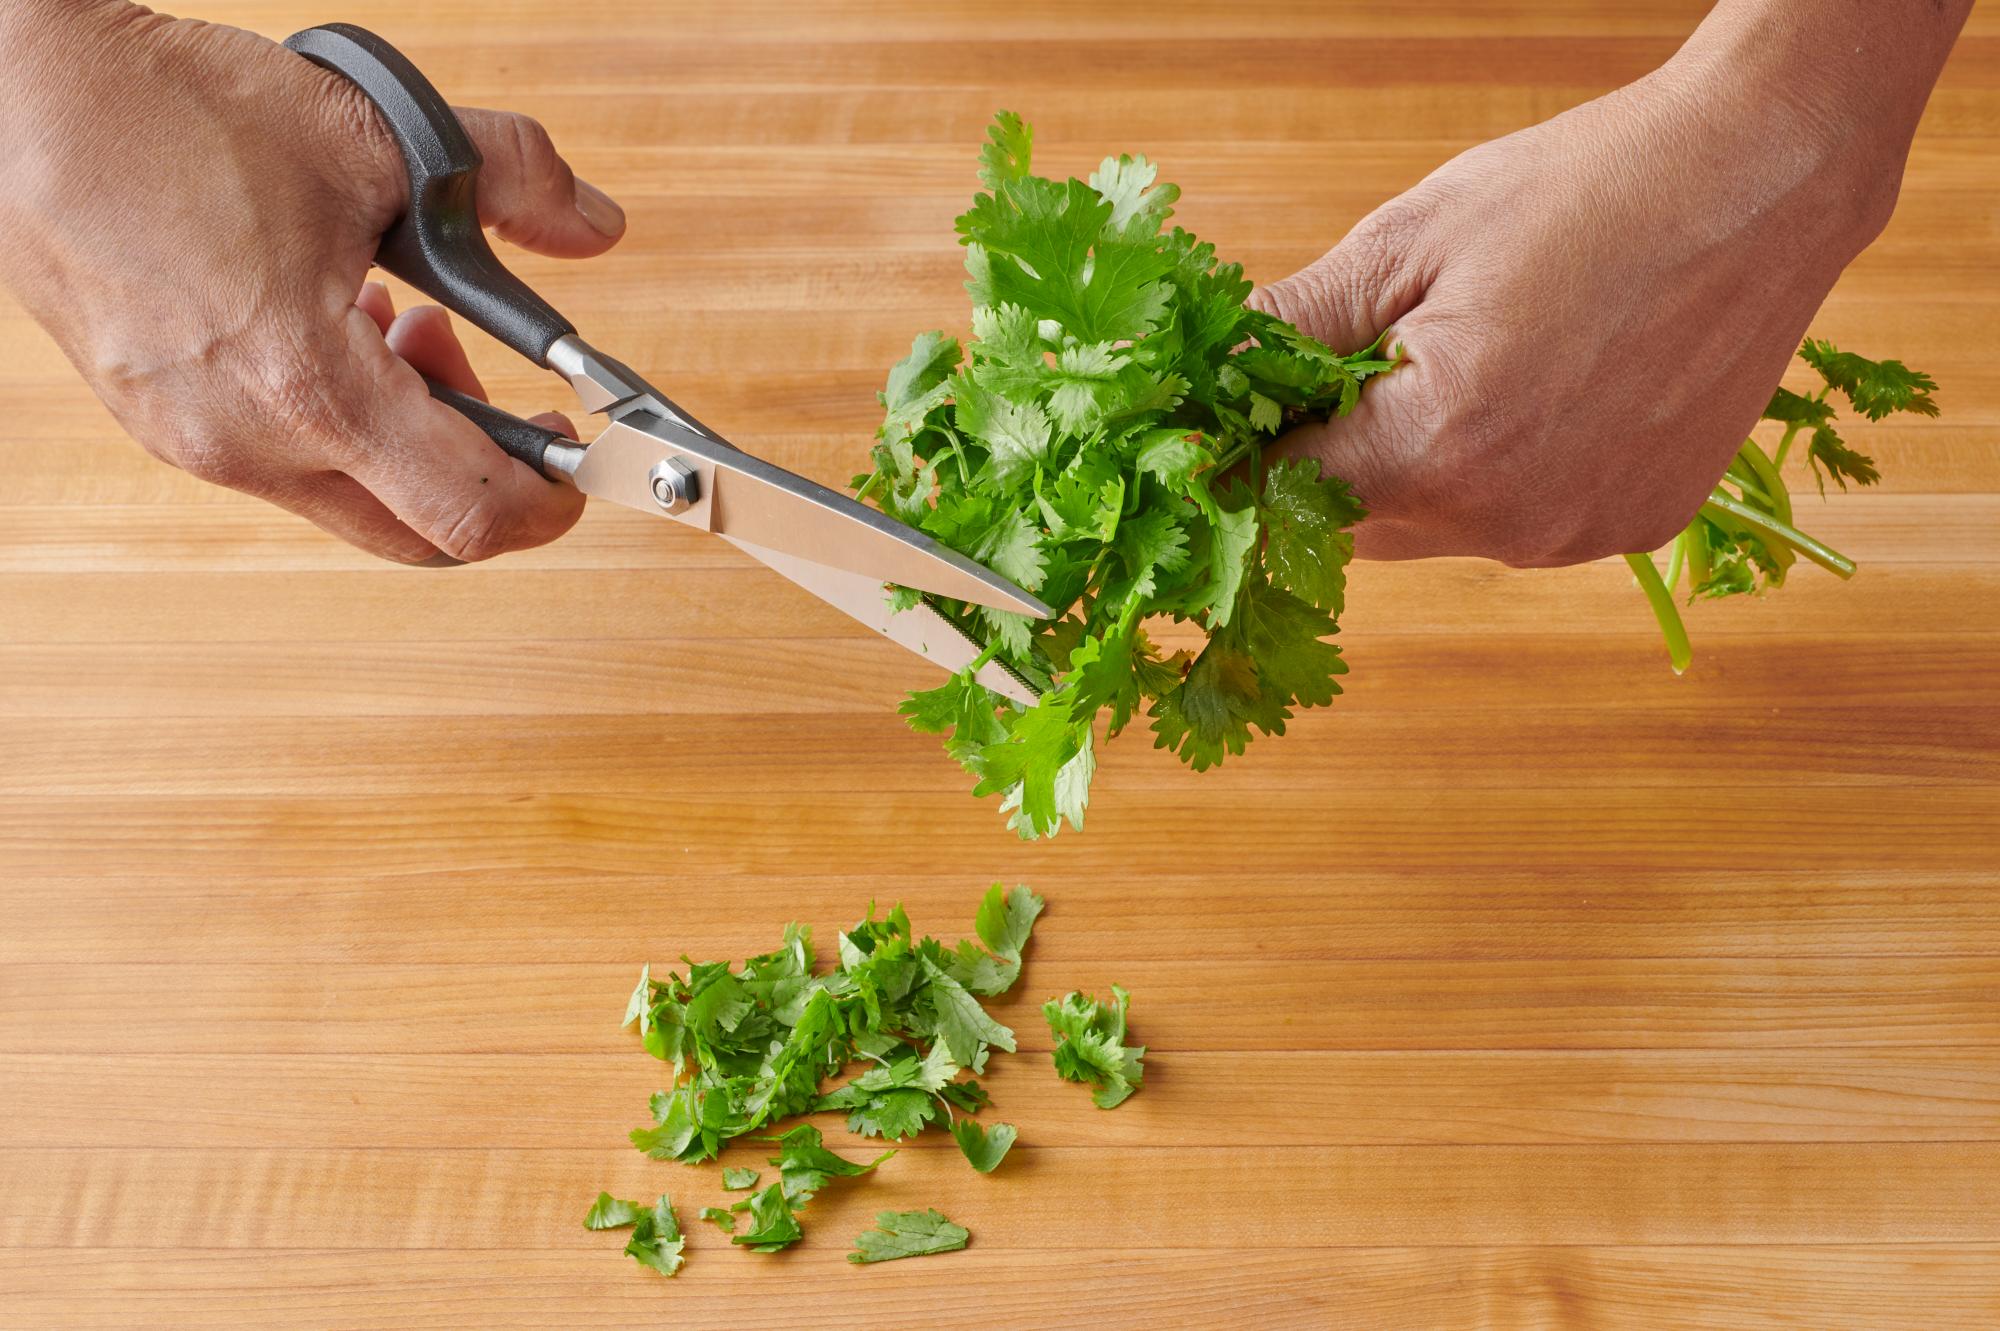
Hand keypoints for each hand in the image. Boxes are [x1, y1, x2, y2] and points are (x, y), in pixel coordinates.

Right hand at [0, 2, 624, 562]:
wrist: (23, 99)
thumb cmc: (174, 116)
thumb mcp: (377, 134)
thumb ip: (513, 179)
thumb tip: (596, 221)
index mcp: (308, 388)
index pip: (470, 515)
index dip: (549, 503)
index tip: (576, 464)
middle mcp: (248, 443)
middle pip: (418, 535)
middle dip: (481, 470)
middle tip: (481, 375)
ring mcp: (197, 446)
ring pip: (353, 499)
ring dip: (408, 437)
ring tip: (398, 322)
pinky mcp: (165, 428)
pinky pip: (290, 465)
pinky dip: (342, 420)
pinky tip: (334, 325)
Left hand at [1256, 0, 1968, 566]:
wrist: (1764, 175)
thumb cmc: (1583, 188)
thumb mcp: (1407, 242)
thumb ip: (1292, 328)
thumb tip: (1199, 378)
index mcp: (1438, 449)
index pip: (1280, 497)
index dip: (1241, 457)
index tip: (1225, 417)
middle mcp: (1508, 520)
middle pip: (1352, 529)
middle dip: (1323, 465)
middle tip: (1341, 373)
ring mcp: (1577, 534)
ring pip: (1436, 531)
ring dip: (1411, 474)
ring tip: (1450, 367)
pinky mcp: (1635, 527)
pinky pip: (1520, 523)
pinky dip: (1497, 477)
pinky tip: (1532, 392)